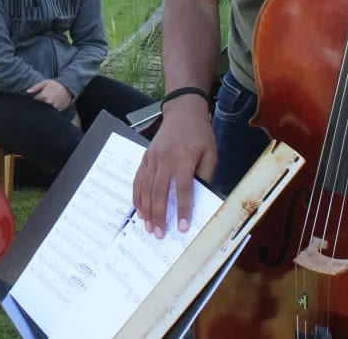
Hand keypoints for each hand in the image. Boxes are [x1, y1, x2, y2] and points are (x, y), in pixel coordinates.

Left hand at [28, 79, 72, 110]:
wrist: (69, 87)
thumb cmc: (55, 84)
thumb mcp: (45, 82)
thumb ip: (35, 87)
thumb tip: (27, 92)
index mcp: (44, 95)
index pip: (36, 100)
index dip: (36, 99)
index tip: (37, 97)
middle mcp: (49, 102)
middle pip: (41, 106)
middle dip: (41, 103)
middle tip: (45, 98)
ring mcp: (55, 106)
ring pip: (47, 109)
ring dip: (47, 106)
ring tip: (50, 100)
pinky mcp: (60, 110)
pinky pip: (53, 111)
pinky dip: (53, 109)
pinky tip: (54, 103)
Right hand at [132, 95, 215, 237]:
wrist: (183, 112)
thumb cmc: (200, 134)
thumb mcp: (210, 153)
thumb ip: (205, 176)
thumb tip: (200, 198)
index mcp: (184, 160)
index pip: (183, 190)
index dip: (183, 210)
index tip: (182, 228)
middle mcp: (165, 160)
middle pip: (159, 193)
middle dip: (159, 216)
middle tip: (159, 234)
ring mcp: (152, 158)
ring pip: (146, 188)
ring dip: (146, 209)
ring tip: (148, 226)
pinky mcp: (145, 157)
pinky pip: (138, 179)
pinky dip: (137, 196)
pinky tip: (139, 209)